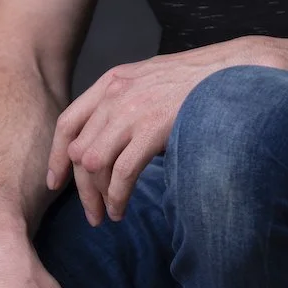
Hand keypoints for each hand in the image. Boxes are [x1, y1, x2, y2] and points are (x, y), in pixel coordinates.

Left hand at [46, 36, 277, 226]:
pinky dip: (117, 197)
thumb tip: (107, 137)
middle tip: (90, 212)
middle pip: (77, 150)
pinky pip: (121, 173)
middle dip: (80, 188)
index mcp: (111, 82)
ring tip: (107, 215)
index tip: (55, 181)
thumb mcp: (149, 80)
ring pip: (93, 164)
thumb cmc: (196, 81)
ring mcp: (132, 111)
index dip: (55, 155)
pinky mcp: (151, 130)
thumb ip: (124, 101)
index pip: (67, 121)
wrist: (231, 72)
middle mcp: (115, 95)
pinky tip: (121, 209)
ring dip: (97, 196)